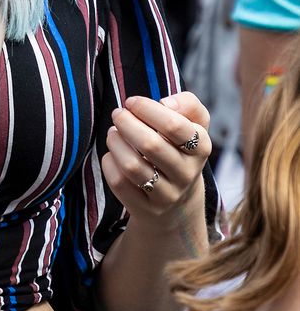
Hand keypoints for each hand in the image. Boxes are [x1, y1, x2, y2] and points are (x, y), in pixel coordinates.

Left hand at [102, 92, 210, 220]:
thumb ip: (188, 105)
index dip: (147, 109)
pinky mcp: (145, 208)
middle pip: (151, 145)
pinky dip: (110, 163)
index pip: (175, 126)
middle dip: (127, 123)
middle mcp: (186, 174)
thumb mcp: (194, 126)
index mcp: (200, 149)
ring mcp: (166, 195)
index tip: (131, 102)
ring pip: (132, 166)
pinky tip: (113, 154)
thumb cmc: (179, 149)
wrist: (177, 202)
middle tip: (118, 114)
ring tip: (113, 133)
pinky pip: (120, 183)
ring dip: (115, 143)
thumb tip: (166, 103)